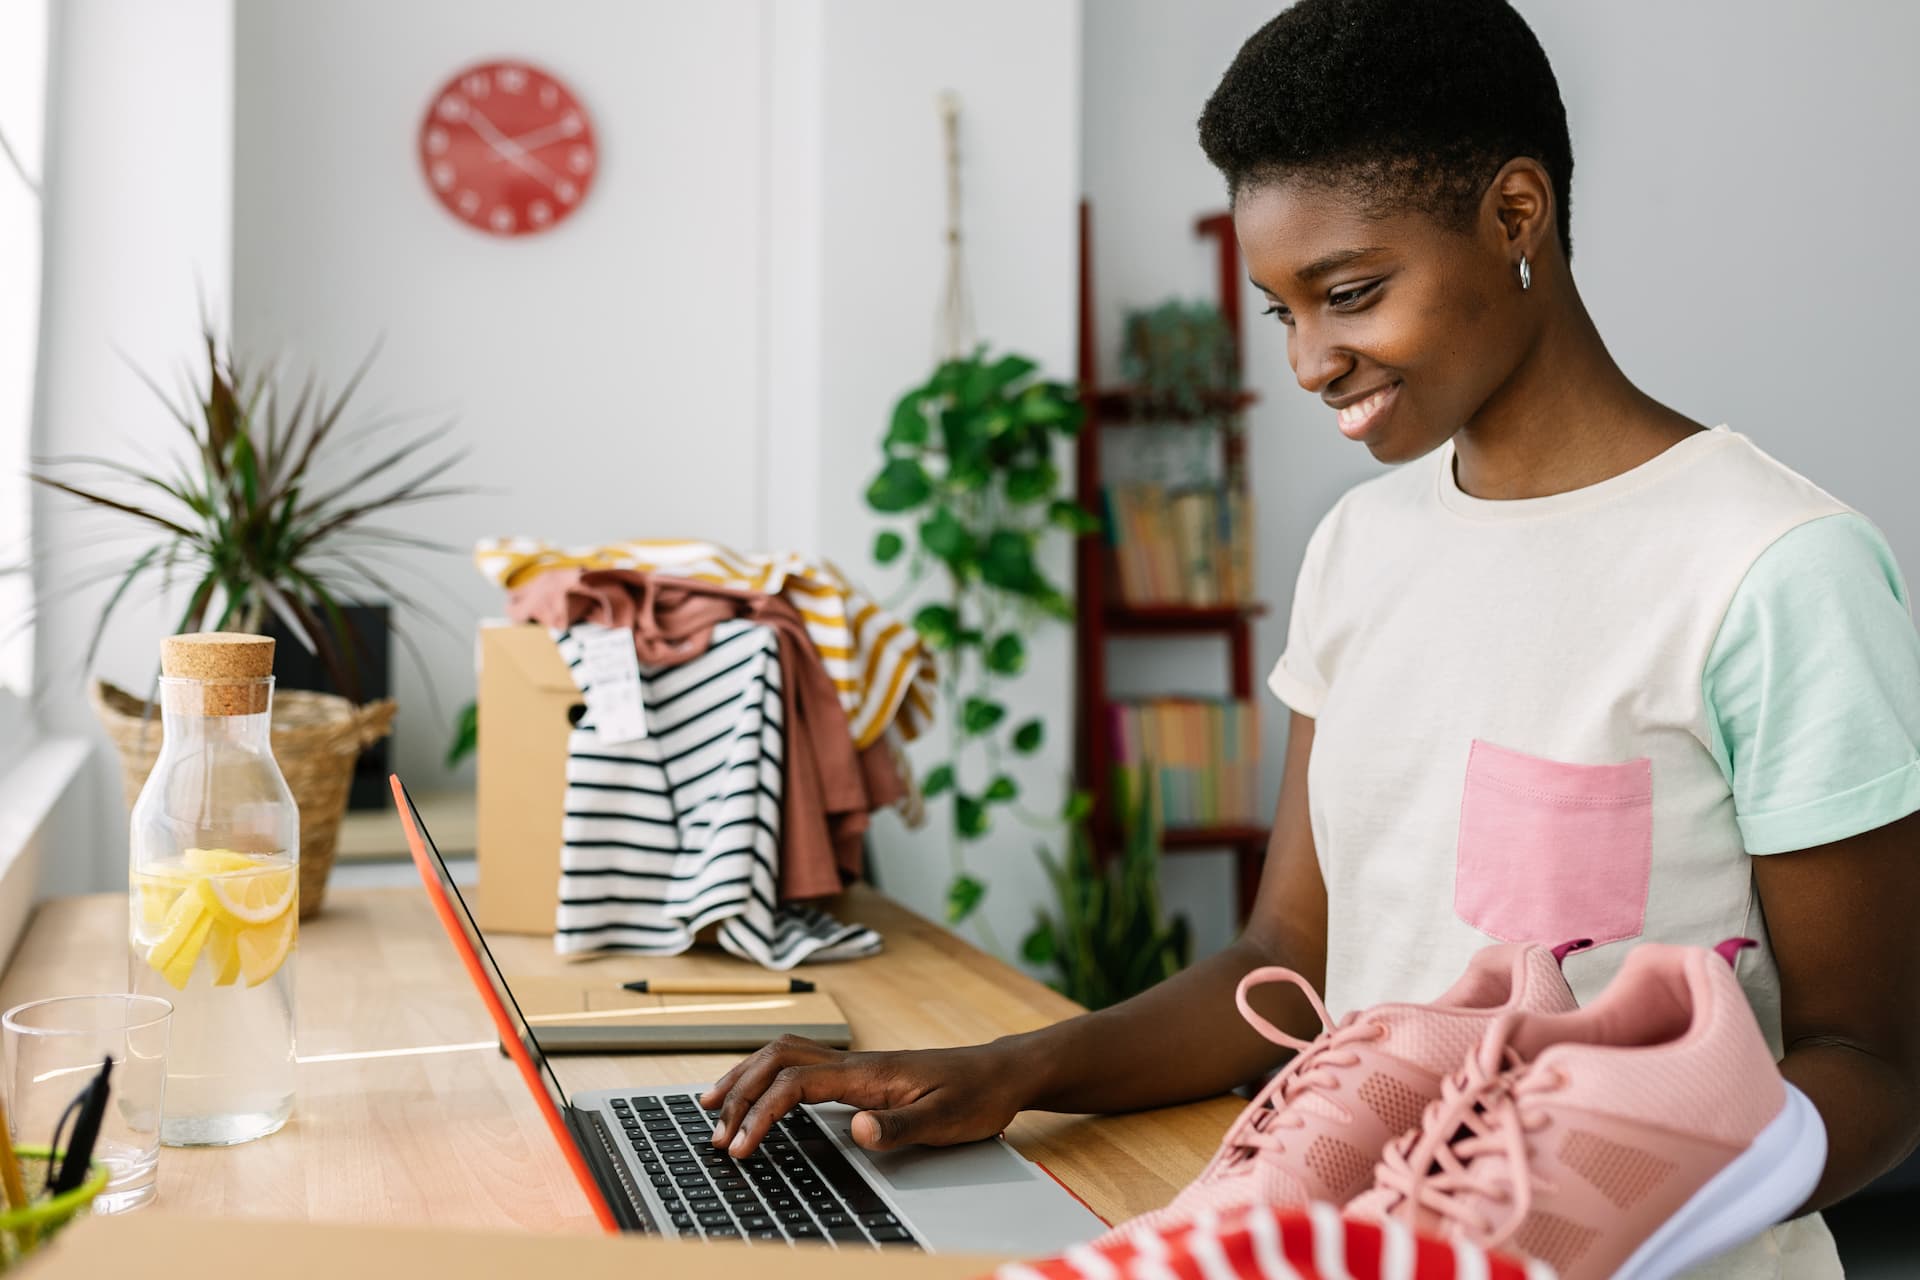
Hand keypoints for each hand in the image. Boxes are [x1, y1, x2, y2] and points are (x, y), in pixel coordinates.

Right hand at [698, 1035, 1028, 1157]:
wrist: (1001, 1073)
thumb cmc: (976, 1095)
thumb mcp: (945, 1119)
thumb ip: (900, 1126)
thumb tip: (856, 1130)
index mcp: (867, 1073)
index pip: (795, 1085)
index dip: (761, 1114)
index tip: (742, 1147)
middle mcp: (855, 1062)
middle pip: (777, 1061)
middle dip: (739, 1094)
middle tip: (715, 1133)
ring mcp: (856, 1065)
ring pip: (784, 1056)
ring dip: (746, 1078)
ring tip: (712, 1105)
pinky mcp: (860, 1074)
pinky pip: (800, 1065)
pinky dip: (768, 1076)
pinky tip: (759, 1094)